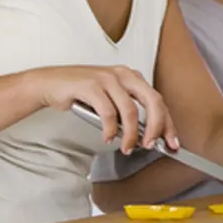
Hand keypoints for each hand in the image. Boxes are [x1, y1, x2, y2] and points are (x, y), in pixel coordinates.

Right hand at [35, 65, 177, 155]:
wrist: (50, 83)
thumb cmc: (82, 93)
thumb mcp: (111, 98)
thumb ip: (128, 111)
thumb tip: (148, 135)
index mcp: (133, 77)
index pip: (158, 101)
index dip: (167, 123)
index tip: (172, 142)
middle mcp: (124, 75)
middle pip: (153, 101)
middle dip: (156, 127)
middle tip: (152, 145)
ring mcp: (108, 78)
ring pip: (130, 110)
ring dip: (131, 134)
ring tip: (127, 147)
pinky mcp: (91, 85)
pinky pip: (108, 112)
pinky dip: (110, 129)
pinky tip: (108, 138)